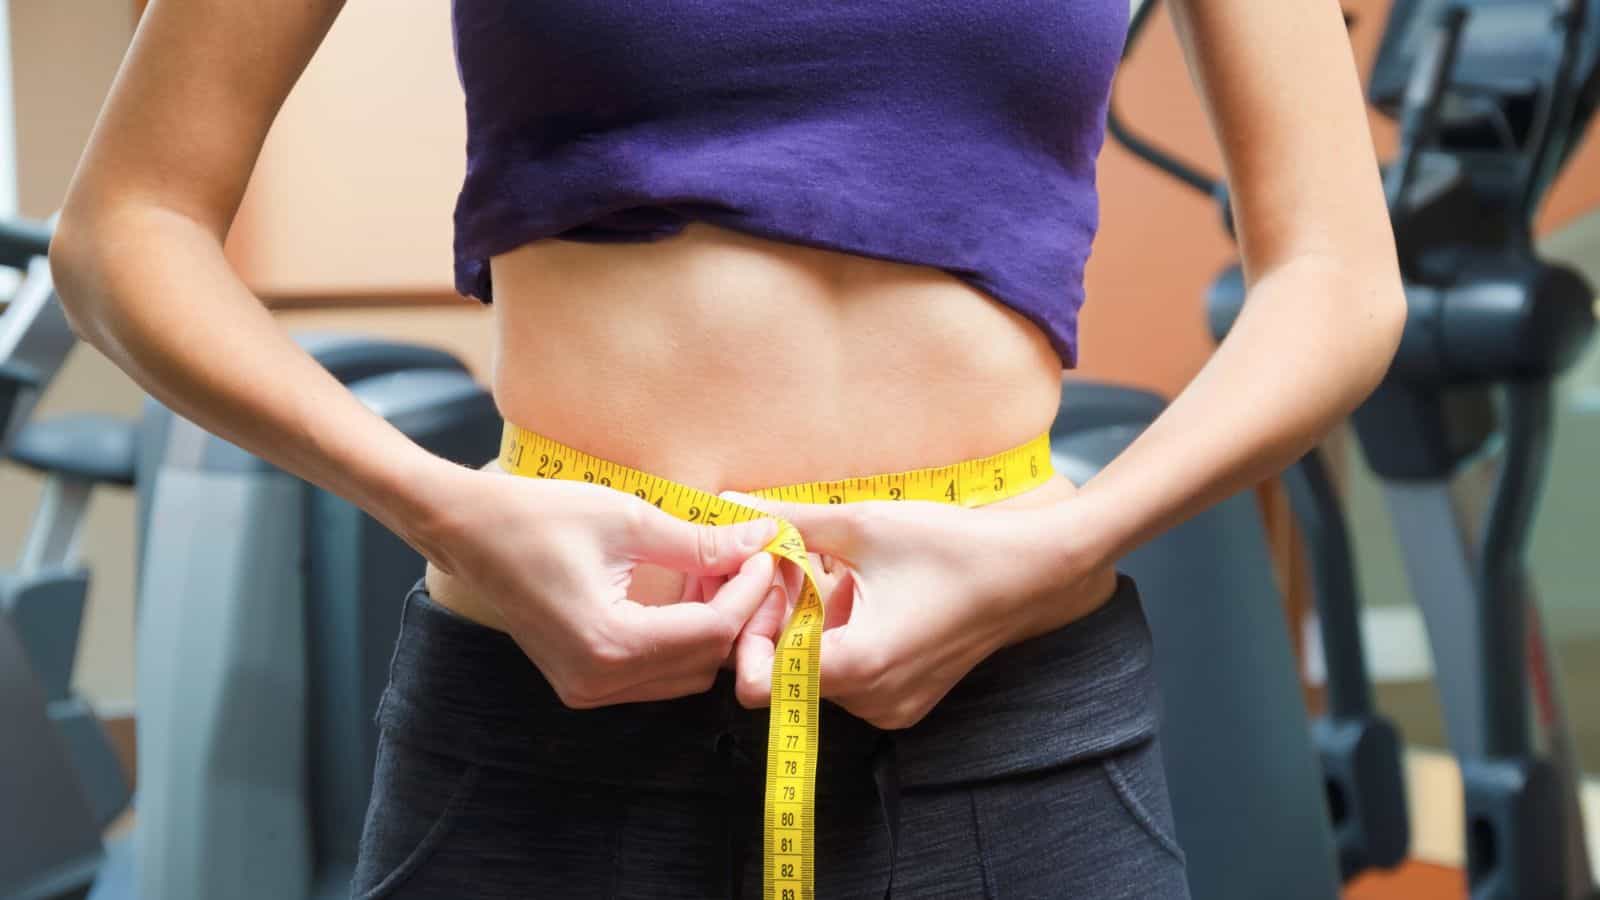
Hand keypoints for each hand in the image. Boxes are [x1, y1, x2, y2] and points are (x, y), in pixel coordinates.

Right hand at [413, 465, 778, 707]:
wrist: (467, 530)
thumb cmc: (539, 516)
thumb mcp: (629, 519)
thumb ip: (702, 541)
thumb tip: (763, 537)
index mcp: (609, 644)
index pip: (711, 631)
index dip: (750, 592)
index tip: (767, 551)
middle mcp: (598, 682)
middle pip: (705, 662)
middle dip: (735, 611)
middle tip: (743, 559)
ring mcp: (587, 690)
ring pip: (684, 674)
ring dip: (710, 625)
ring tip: (711, 569)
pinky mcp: (583, 682)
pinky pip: (654, 672)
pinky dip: (679, 635)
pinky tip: (682, 589)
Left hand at [723, 494, 1117, 729]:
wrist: (1032, 572)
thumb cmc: (954, 546)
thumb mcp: (863, 525)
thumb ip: (789, 522)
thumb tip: (729, 506)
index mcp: (857, 665)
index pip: (758, 685)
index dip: (747, 635)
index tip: (764, 588)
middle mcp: (872, 700)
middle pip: (786, 676)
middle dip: (779, 621)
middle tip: (795, 568)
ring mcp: (891, 707)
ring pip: (817, 675)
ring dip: (811, 628)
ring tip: (835, 576)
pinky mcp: (906, 701)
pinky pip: (851, 677)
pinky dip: (842, 639)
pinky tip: (863, 595)